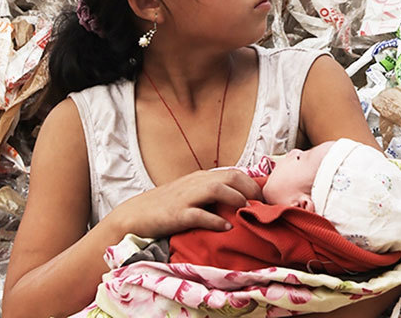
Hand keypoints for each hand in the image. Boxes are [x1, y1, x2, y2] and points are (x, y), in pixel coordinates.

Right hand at [110, 169, 261, 238]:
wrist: (134, 215)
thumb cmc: (166, 207)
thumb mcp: (191, 195)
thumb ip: (212, 195)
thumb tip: (240, 202)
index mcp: (201, 178)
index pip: (234, 173)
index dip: (253, 183)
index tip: (265, 197)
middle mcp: (195, 183)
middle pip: (230, 177)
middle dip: (251, 189)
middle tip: (263, 205)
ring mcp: (185, 198)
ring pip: (217, 189)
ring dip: (236, 199)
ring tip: (248, 211)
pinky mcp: (176, 215)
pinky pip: (200, 214)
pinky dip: (215, 220)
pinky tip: (226, 227)